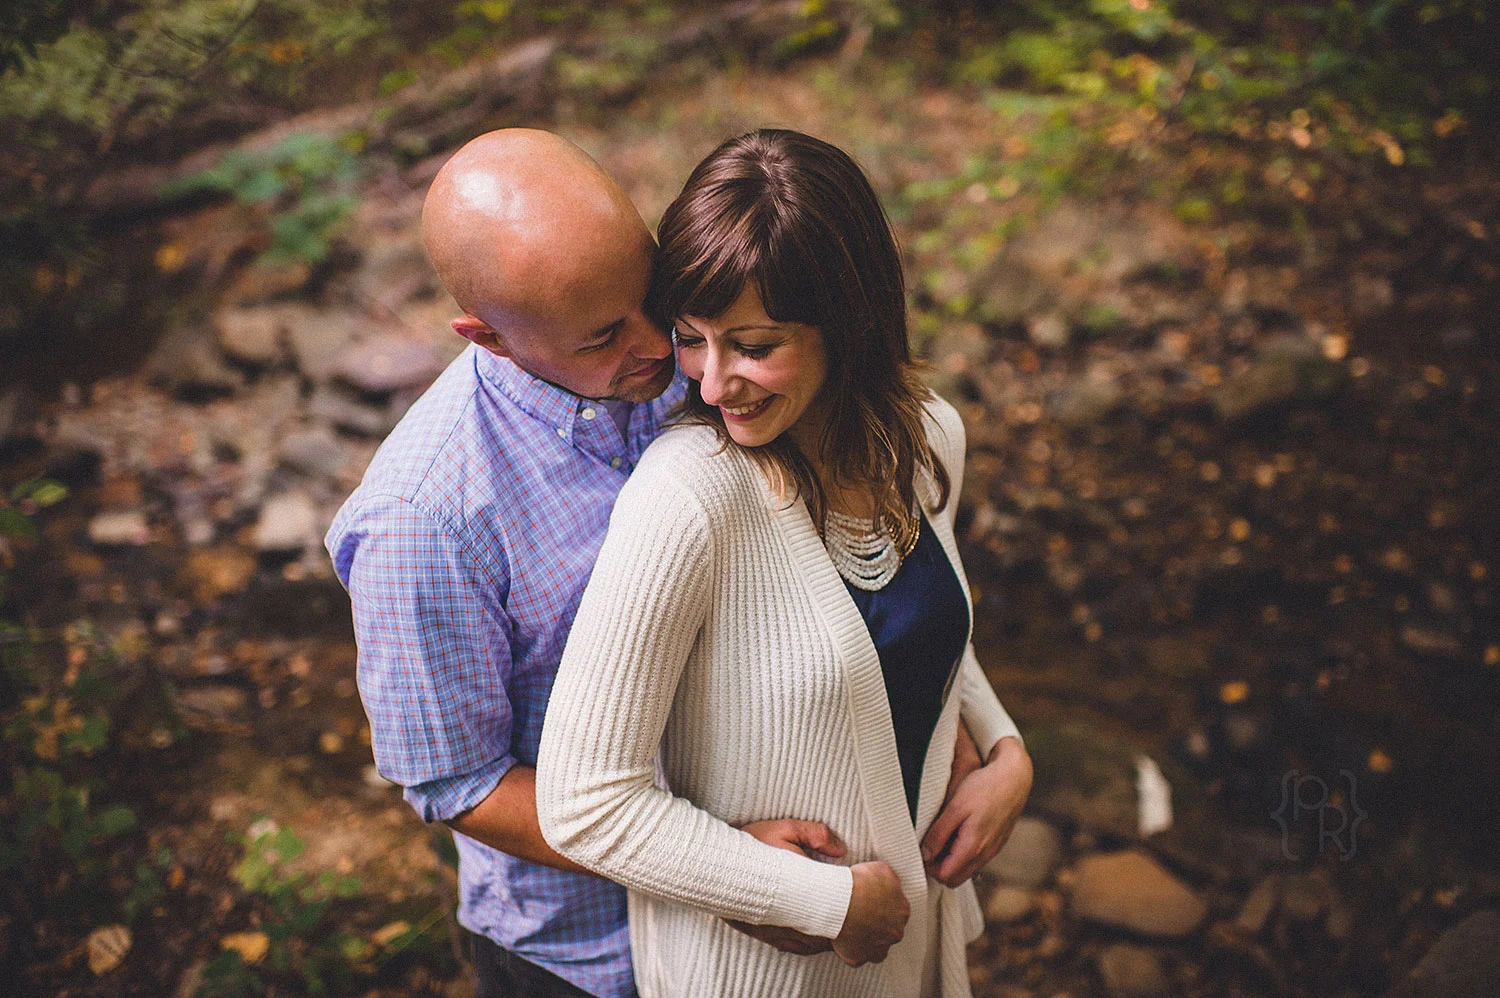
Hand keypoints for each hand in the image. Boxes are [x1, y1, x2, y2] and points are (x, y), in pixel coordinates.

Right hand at [725, 819, 847, 954]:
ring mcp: (770, 929)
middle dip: (833, 926)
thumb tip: (840, 851)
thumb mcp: (784, 830)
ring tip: (826, 924)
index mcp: (795, 890)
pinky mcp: (758, 933)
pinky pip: (789, 947)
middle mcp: (783, 916)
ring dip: (819, 937)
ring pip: (807, 944)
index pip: (831, 911)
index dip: (844, 911)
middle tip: (842, 916)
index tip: (849, 903)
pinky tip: (805, 932)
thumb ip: (815, 834)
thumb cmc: (751, 845)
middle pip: (821, 932)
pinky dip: (801, 943)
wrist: (713, 862)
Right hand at [831, 862, 908, 966]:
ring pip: (875, 946)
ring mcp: (878, 948)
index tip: (870, 900)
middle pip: (887, 930)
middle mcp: (895, 932)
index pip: (897, 910)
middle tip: (860, 912)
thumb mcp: (882, 870)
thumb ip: (890, 879)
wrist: (841, 901)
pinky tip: (843, 938)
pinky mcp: (859, 957)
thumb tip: (890, 882)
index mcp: (902, 910)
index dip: (882, 904)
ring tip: (851, 927)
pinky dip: (851, 949)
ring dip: (866, 939)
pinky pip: (857, 956)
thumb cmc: (861, 883)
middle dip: (876, 923)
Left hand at [921, 735, 1032, 887]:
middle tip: (930, 845)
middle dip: (939, 868)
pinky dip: (964, 853)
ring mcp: (993, 849)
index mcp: (972, 848)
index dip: (929, 866)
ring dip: (952, 861)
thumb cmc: (983, 788)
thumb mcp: (955, 808)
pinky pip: (977, 858)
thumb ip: (939, 834)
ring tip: (943, 836)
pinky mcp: (998, 842)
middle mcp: (985, 854)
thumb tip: (924, 855)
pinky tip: (958, 832)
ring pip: (967, 870)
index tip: (922, 848)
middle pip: (955, 879)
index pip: (944, 876)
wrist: (1014, 777)